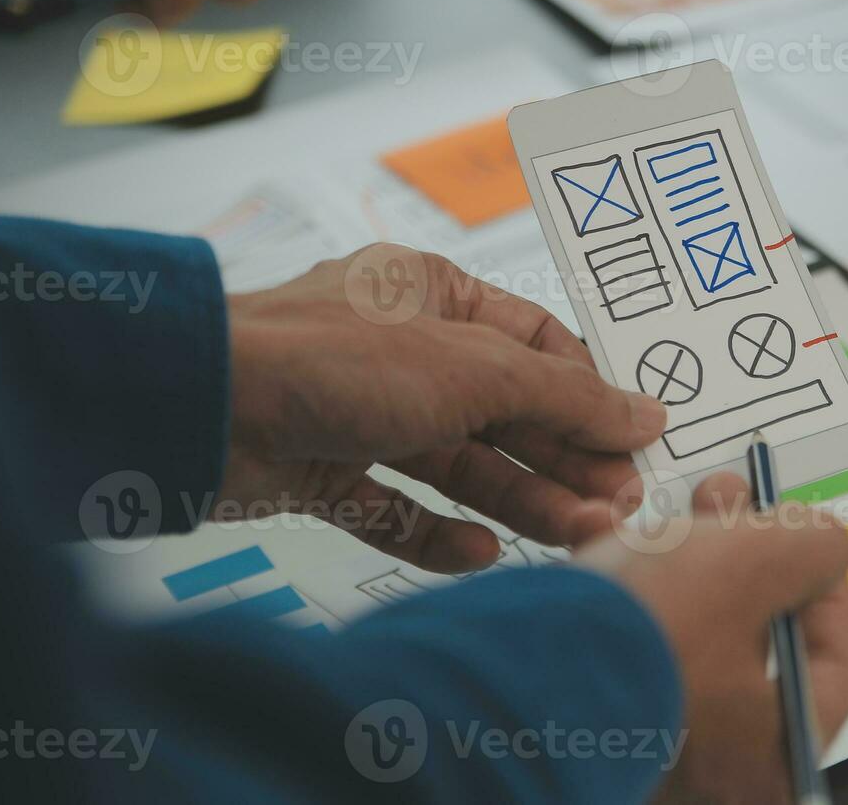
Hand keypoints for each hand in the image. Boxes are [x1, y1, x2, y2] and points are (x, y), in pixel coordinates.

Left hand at [221, 245, 666, 572]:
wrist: (200, 408)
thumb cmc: (336, 357)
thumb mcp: (474, 368)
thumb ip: (566, 398)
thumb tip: (647, 413)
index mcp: (436, 296)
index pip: (536, 344)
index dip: (588, 393)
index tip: (637, 439)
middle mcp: (404, 352)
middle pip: (505, 412)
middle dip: (562, 458)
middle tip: (618, 503)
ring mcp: (362, 414)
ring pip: (459, 464)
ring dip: (520, 501)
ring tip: (577, 534)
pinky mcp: (324, 473)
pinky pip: (397, 507)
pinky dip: (440, 532)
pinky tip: (481, 550)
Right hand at [577, 473, 847, 803]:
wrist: (510, 671)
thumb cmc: (648, 632)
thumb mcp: (759, 561)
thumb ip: (815, 547)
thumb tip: (825, 544)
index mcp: (773, 758)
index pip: (830, 670)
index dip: (823, 588)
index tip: (804, 540)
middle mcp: (714, 774)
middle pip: (751, 645)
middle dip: (739, 556)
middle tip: (726, 499)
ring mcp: (648, 750)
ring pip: (684, 637)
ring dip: (676, 559)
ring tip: (658, 508)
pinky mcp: (590, 721)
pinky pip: (627, 649)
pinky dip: (625, 590)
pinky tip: (605, 537)